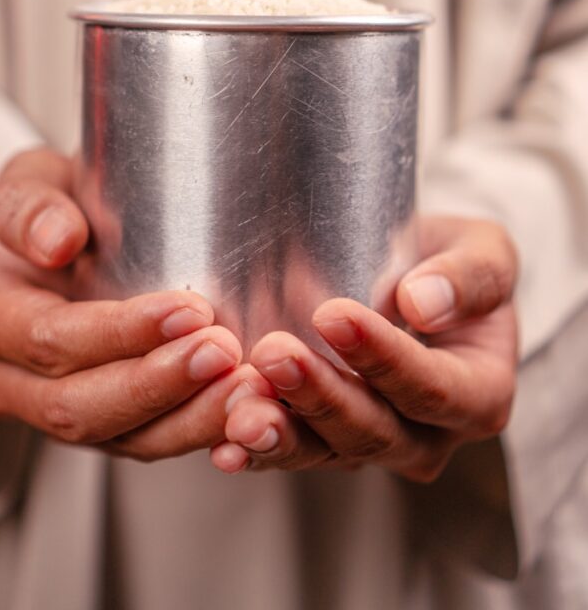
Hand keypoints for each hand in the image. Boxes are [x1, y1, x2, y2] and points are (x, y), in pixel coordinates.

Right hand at [0, 147, 271, 459]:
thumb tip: (56, 241)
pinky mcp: (105, 427)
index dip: (118, 333)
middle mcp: (9, 379)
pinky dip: (200, 429)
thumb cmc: (53, 204)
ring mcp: (54, 412)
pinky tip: (244, 408)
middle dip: (158, 384)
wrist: (69, 236)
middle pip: (79, 406)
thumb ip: (30, 206)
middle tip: (224, 352)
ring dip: (189, 418)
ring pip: (120, 439)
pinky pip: (149, 443)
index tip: (189, 309)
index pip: (49, 340)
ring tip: (247, 386)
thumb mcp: (29, 181)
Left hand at [211, 217, 517, 479]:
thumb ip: (468, 277)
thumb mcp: (484, 253)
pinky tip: (222, 442)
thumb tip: (421, 303)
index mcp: (478, 395)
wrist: (416, 280)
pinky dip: (255, 450)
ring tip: (238, 408)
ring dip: (280, 431)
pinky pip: (292, 453)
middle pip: (373, 430)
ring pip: (326, 452)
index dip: (382, 357)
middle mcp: (428, 436)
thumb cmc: (453, 265)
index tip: (333, 314)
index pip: (431, 387)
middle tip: (272, 353)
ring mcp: (374, 446)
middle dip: (319, 394)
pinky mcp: (326, 443)